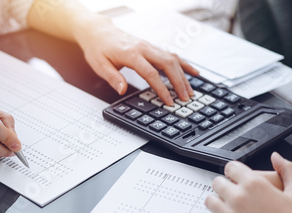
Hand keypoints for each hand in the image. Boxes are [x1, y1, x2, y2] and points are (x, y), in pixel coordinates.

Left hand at [75, 17, 199, 105]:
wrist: (99, 32)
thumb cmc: (98, 49)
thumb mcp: (100, 65)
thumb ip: (113, 78)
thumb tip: (122, 90)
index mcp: (131, 54)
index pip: (151, 73)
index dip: (161, 89)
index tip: (168, 101)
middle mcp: (143, 48)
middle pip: (168, 64)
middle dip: (178, 82)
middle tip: (185, 98)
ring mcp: (149, 46)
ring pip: (172, 59)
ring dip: (183, 75)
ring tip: (190, 91)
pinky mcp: (151, 48)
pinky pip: (171, 55)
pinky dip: (183, 64)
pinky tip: (193, 72)